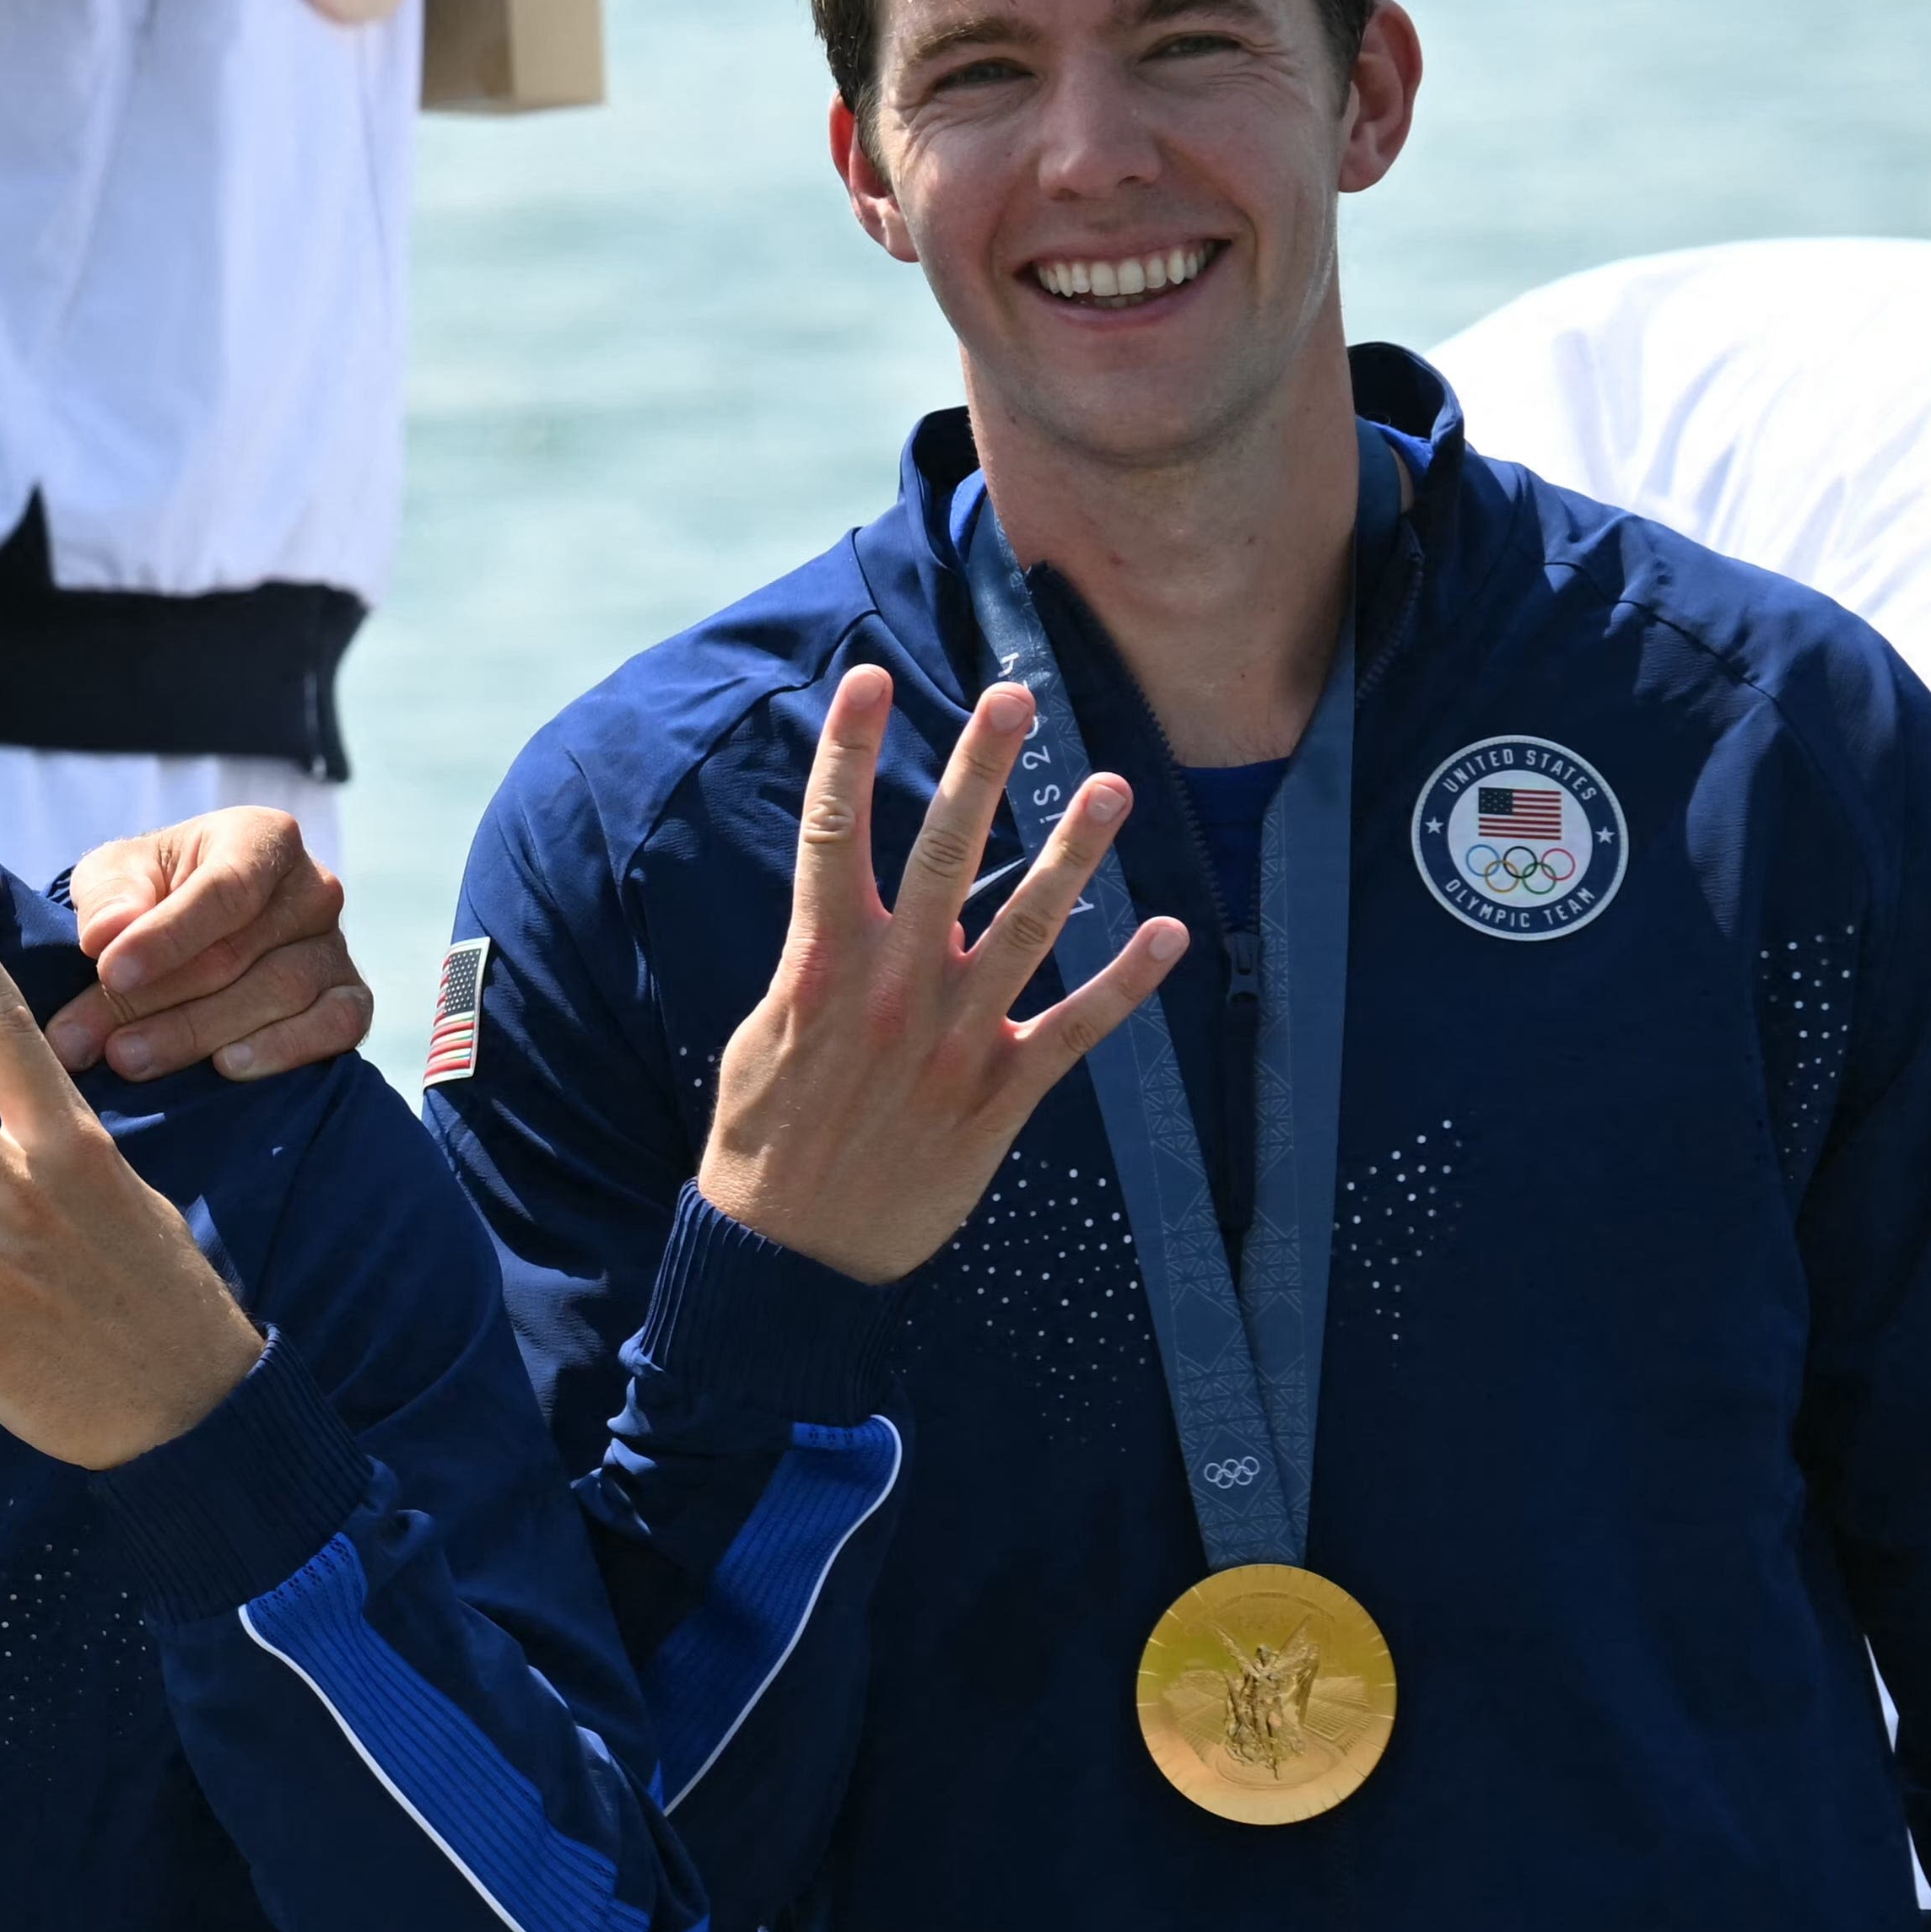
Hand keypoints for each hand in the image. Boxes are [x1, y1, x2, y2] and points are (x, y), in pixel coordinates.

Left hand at [53, 807, 371, 1084]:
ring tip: (128, 1060)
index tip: (112, 972)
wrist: (186, 934)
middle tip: (92, 1041)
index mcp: (261, 838)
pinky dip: (284, 1049)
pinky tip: (227, 1067)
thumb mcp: (113, 877)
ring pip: (279, 993)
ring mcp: (336, 946)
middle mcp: (313, 887)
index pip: (225, 888)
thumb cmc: (149, 894)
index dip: (167, 936)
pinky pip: (337, 1024)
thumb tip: (107, 934)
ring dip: (197, 1034)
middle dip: (156, 1000)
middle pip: (238, 952)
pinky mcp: (351, 999)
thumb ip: (108, 896)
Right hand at [700, 669, 1183, 1284]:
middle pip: (942, 854)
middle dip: (978, 769)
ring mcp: (954, 1041)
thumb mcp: (765, 1034)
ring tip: (1109, 787)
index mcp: (821, 967)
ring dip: (1071, 854)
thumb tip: (843, 907)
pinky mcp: (999, 1096)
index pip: (831, 833)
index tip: (865, 678)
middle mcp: (893, 990)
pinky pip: (1075, 1029)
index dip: (846, 749)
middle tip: (1015, 697)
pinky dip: (1125, 984)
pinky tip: (1166, 932)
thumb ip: (813, 965)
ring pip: (1027, 927)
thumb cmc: (764, 1137)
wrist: (790, 1253)